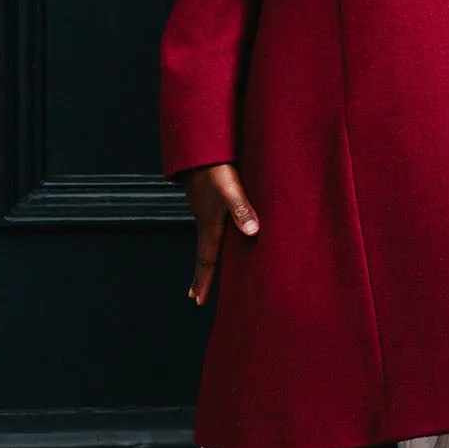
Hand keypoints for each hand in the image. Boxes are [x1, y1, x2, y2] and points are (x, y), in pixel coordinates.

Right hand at [183, 163, 258, 305]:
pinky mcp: (209, 195)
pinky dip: (214, 234)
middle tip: (196, 294)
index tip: (198, 301)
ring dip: (208, 254)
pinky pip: (211, 222)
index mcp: (209, 224)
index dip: (203, 281)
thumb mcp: (230, 188)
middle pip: (204, 252)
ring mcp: (205, 207)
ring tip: (210, 267)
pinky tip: (221, 228)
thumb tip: (252, 233)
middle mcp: (205, 219)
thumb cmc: (215, 168)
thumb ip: (241, 209)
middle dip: (202, 274)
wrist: (199, 146)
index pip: (206, 259)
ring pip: (208, 236)